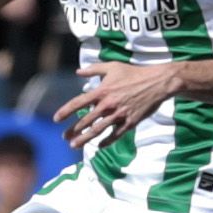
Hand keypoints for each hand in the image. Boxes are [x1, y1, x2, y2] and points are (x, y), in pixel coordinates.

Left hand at [53, 61, 174, 149]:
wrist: (157, 82)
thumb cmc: (134, 73)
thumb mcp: (112, 67)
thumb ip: (93, 70)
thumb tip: (78, 71)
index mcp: (101, 91)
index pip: (78, 103)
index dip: (65, 111)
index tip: (56, 119)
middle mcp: (107, 105)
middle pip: (85, 121)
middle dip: (73, 130)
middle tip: (64, 137)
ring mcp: (118, 115)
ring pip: (97, 130)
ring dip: (84, 139)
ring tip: (74, 145)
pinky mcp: (129, 122)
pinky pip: (115, 135)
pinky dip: (106, 141)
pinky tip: (99, 146)